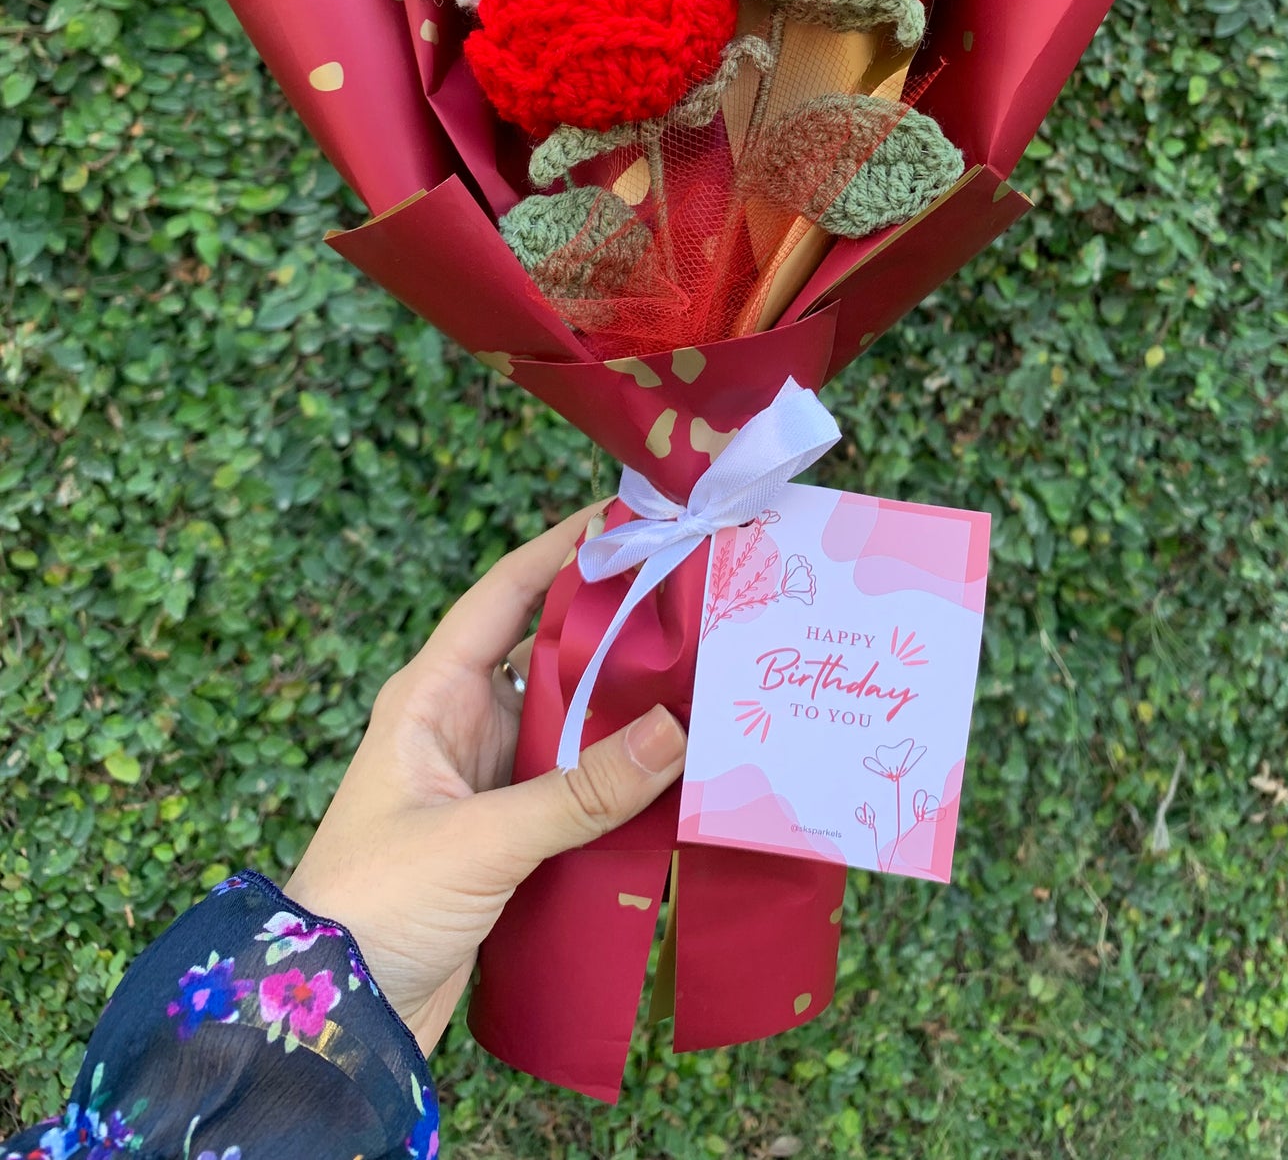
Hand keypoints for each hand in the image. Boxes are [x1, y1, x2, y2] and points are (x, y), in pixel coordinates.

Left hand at [283, 503, 686, 1057]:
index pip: (504, 594)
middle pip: (550, 653)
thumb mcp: (481, 841)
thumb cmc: (372, 908)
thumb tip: (678, 730)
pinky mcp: (507, 838)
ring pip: (570, 723)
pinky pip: (576, 786)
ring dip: (626, 709)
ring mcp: (485, 782)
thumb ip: (581, 791)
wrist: (330, 1022)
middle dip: (616, 628)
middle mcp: (460, 725)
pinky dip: (621, 777)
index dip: (562, 548)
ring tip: (707, 677)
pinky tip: (678, 774)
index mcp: (430, 696)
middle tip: (695, 600)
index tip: (629, 514)